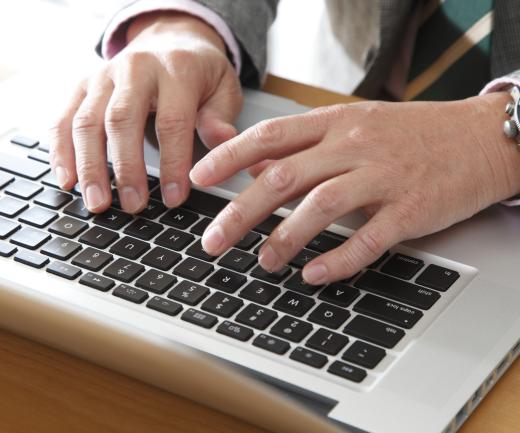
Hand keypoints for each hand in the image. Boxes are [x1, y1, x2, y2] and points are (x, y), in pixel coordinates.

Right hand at [49, 12, 241, 212]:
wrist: (171, 39)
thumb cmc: (199, 73)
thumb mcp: (224, 89)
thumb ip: (220, 117)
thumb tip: (222, 142)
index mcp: (176, 70)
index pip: (172, 121)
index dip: (173, 163)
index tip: (174, 198)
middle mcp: (135, 69)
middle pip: (121, 120)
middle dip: (126, 168)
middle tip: (133, 205)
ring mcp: (104, 76)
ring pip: (87, 121)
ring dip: (89, 166)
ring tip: (97, 203)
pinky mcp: (83, 86)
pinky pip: (64, 119)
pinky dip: (62, 151)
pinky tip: (67, 181)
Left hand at [190, 92, 519, 284]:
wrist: (476, 138)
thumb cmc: (408, 134)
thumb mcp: (351, 123)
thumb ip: (301, 142)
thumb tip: (250, 160)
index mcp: (334, 123)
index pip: (269, 136)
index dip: (228, 158)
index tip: (197, 179)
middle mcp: (353, 145)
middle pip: (284, 177)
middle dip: (241, 212)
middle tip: (214, 241)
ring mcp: (383, 176)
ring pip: (321, 207)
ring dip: (285, 239)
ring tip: (263, 262)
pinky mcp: (411, 207)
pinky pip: (369, 238)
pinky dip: (338, 259)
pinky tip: (314, 275)